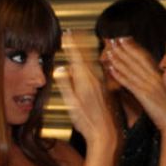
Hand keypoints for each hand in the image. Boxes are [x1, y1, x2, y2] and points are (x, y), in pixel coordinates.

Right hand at [56, 31, 117, 147]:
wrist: (106, 134)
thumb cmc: (87, 122)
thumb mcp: (72, 104)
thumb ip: (66, 85)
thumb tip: (60, 69)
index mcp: (86, 81)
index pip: (77, 57)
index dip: (72, 44)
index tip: (67, 33)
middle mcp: (95, 80)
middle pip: (87, 56)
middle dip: (80, 42)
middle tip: (74, 32)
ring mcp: (101, 84)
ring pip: (93, 62)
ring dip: (87, 50)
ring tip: (83, 39)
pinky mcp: (104, 89)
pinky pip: (98, 69)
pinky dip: (93, 61)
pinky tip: (92, 60)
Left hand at [106, 37, 165, 134]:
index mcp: (158, 76)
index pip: (144, 58)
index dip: (133, 48)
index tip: (123, 39)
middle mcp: (153, 78)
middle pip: (136, 60)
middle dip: (123, 50)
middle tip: (112, 40)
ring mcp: (148, 86)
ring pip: (131, 70)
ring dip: (119, 60)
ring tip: (108, 51)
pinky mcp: (144, 95)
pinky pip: (129, 83)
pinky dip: (120, 75)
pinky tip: (111, 69)